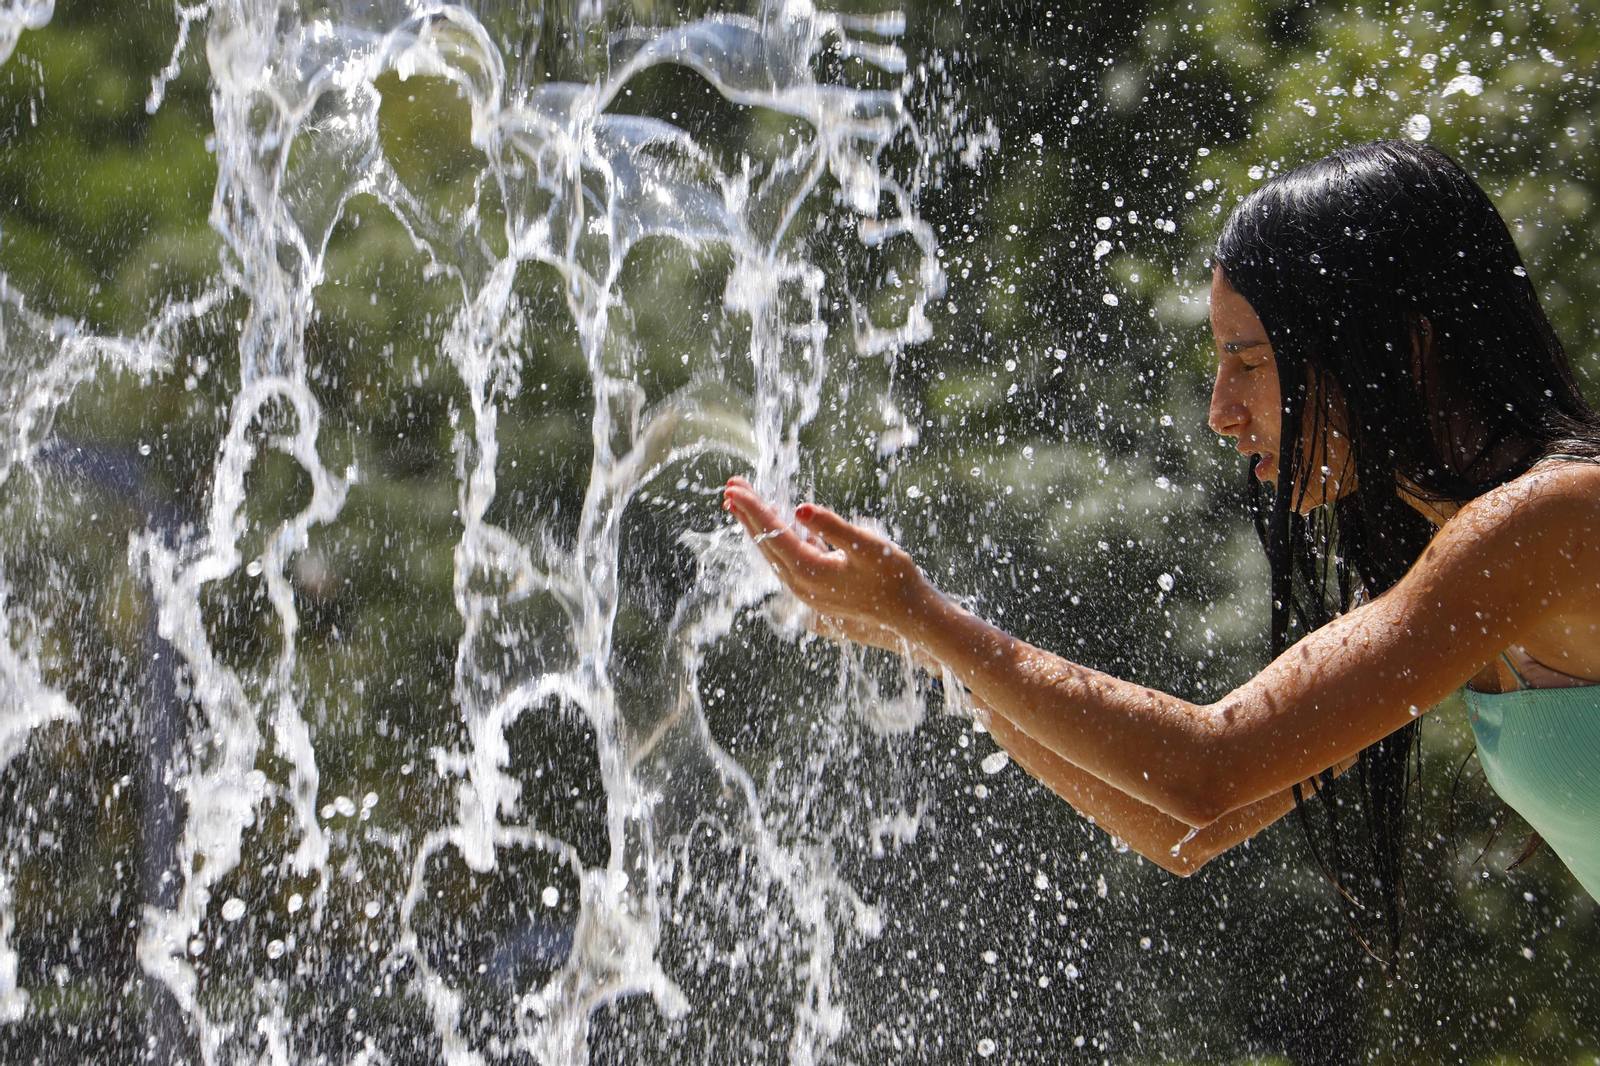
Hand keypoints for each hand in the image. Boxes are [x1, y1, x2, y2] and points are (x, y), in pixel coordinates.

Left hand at [721, 476, 937, 639]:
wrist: (908, 614)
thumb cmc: (893, 577)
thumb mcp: (867, 546)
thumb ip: (833, 526)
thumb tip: (799, 507)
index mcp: (809, 571)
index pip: (772, 532)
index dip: (753, 507)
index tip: (734, 487)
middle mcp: (800, 584)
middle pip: (765, 543)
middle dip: (746, 513)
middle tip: (729, 486)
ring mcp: (805, 590)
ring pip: (772, 552)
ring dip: (757, 526)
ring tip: (741, 503)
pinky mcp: (814, 590)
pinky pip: (786, 559)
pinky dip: (775, 538)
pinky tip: (775, 524)